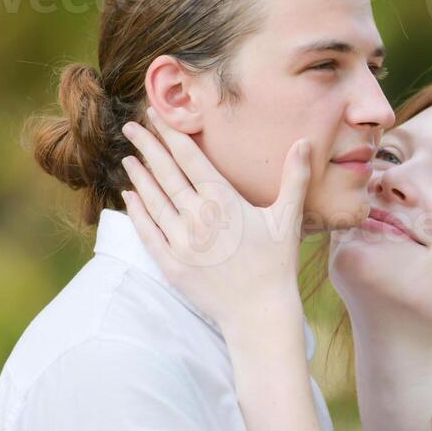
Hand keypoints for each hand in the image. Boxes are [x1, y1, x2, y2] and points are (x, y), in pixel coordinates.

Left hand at [120, 108, 310, 337]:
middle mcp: (198, 218)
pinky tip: (128, 197)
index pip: (190, 158)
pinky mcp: (171, 264)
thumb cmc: (277, 265)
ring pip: (153, 200)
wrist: (260, 313)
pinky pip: (147, 232)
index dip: (170, 135)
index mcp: (224, 202)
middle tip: (131, 126)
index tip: (154, 117)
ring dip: (139, 176)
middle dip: (147, 147)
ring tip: (128, 158)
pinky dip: (136, 212)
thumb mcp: (288, 218)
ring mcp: (181, 242)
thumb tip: (303, 142)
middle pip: (166, 173)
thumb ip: (294, 177)